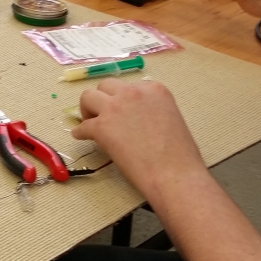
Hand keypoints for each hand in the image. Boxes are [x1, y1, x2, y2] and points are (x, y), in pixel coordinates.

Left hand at [72, 79, 203, 196]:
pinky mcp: (102, 126)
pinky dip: (81, 132)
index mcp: (154, 89)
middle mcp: (133, 92)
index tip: (121, 111)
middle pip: (106, 86)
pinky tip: (82, 137)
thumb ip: (151, 110)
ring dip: (88, 109)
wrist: (174, 174)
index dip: (122, 100)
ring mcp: (115, 107)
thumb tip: (133, 117)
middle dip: (103, 99)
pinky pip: (83, 126)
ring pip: (88, 97)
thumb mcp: (170, 118)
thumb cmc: (179, 155)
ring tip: (91, 122)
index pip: (128, 86)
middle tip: (103, 115)